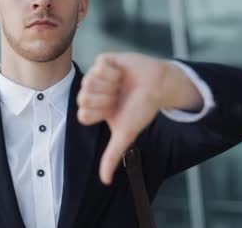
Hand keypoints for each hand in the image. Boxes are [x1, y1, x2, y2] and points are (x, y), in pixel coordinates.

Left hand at [77, 52, 199, 184]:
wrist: (159, 86)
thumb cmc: (142, 110)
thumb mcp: (125, 134)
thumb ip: (112, 156)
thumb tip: (105, 181)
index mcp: (95, 109)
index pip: (82, 114)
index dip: (99, 112)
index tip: (113, 111)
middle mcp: (93, 92)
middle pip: (82, 98)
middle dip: (104, 99)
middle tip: (118, 97)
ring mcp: (97, 76)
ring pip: (89, 81)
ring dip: (110, 85)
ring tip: (121, 85)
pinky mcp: (104, 61)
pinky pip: (98, 66)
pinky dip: (113, 72)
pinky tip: (121, 74)